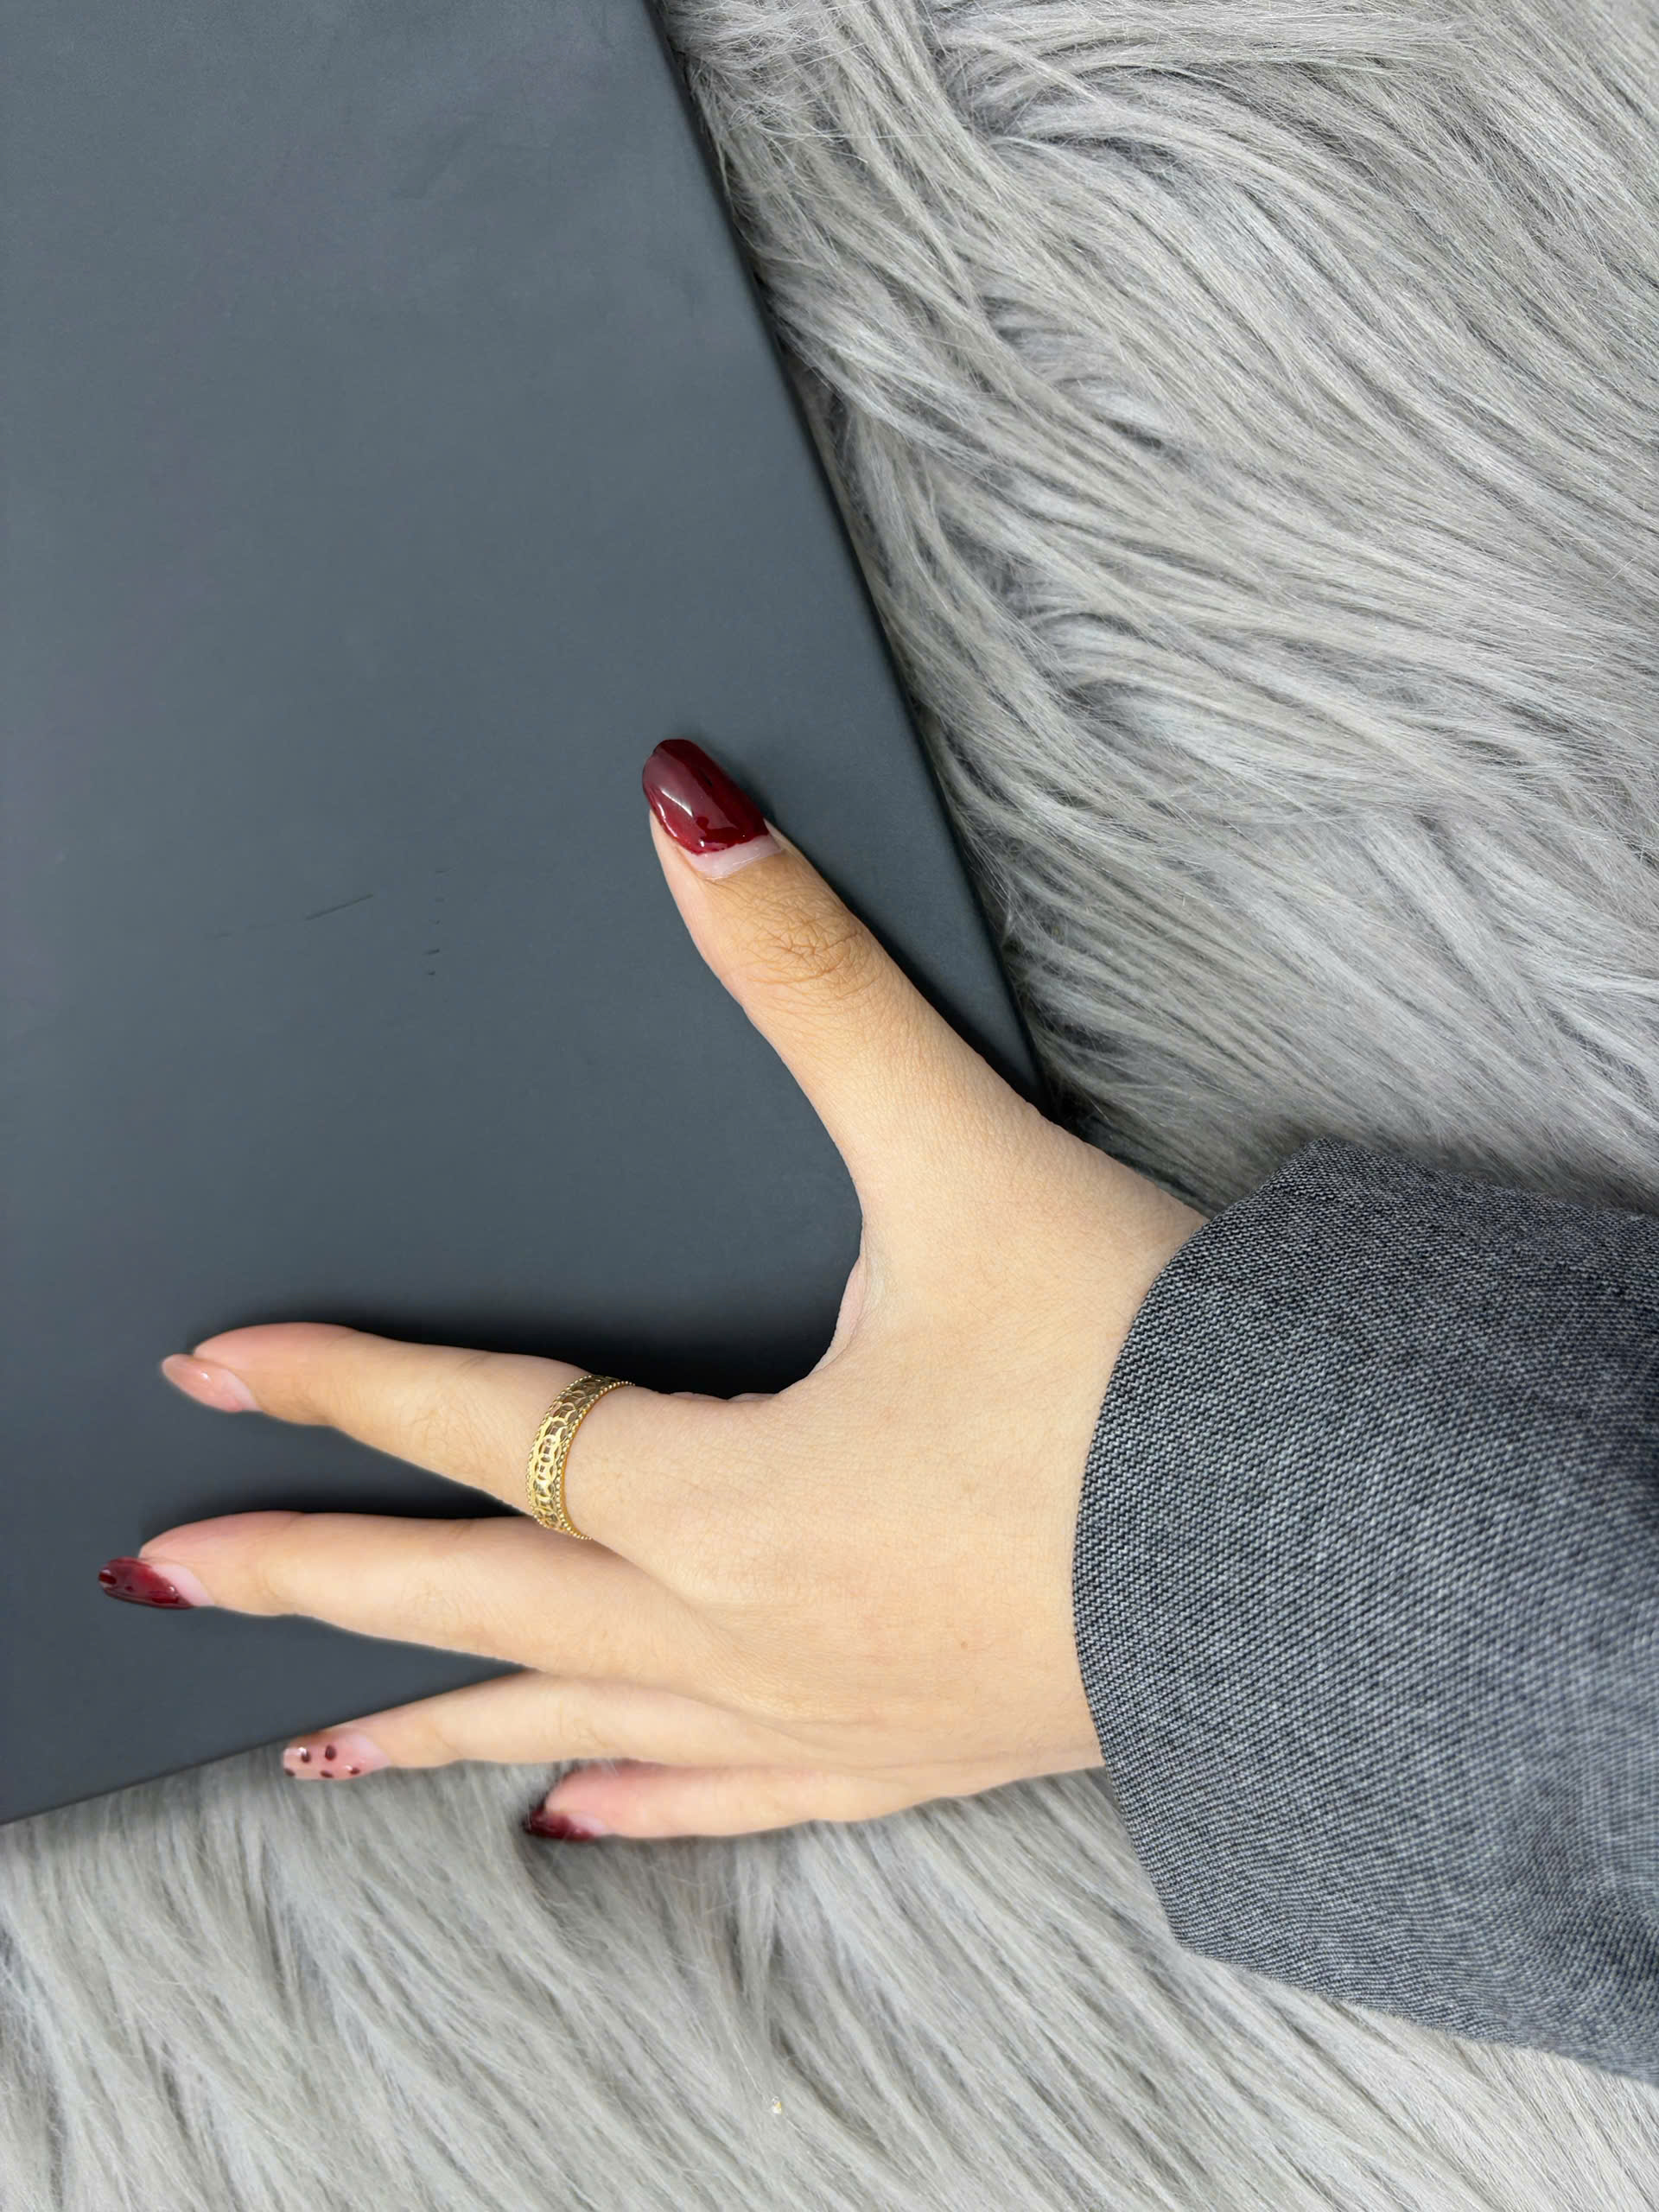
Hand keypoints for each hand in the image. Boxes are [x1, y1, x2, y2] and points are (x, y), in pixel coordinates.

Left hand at [107, 740, 1202, 1840]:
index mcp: (734, 1493)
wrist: (1326, 1557)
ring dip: (429, 1714)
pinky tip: (565, 1813)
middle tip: (165, 1577)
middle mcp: (743, 1623)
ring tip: (311, 1737)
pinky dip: (631, 1802)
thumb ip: (807, 979)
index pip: (488, 1426)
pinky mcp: (904, 1753)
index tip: (211, 1373)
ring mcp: (817, 1713)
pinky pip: (723, 1799)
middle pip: (477, 1598)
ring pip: (570, 1721)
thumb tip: (689, 811)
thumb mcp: (960, 1158)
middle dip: (310, 1581)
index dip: (339, 1387)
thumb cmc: (1150, 1382)